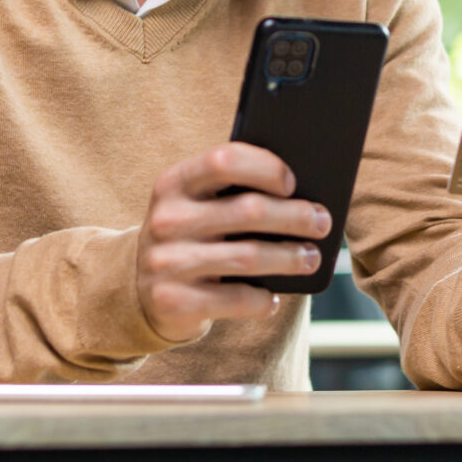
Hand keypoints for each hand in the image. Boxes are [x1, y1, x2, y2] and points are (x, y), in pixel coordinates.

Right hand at [135, 142, 331, 342]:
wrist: (139, 290)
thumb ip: (232, 192)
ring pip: (249, 256)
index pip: (224, 160)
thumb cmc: (189, 236)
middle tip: (321, 222)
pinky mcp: (173, 301)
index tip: (292, 182)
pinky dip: (263, 300)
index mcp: (174, 183)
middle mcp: (167, 219)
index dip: (265, 167)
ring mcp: (167, 262)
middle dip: (296, 216)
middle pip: (249, 210)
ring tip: (311, 257)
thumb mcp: (195, 205)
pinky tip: (274, 298)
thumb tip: (303, 193)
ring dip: (290, 257)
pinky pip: (236, 299)